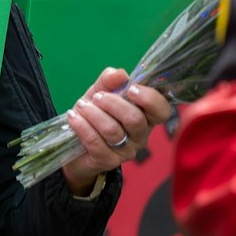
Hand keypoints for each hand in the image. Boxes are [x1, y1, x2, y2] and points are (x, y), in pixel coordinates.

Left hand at [59, 67, 171, 193]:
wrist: (75, 143)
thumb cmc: (95, 114)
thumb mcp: (100, 93)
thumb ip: (109, 81)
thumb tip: (120, 74)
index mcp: (146, 117)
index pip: (161, 110)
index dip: (150, 99)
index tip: (130, 88)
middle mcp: (141, 136)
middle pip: (135, 119)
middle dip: (113, 103)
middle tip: (97, 97)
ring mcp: (126, 151)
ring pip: (113, 130)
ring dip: (93, 114)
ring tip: (81, 106)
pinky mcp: (108, 161)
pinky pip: (95, 142)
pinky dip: (82, 126)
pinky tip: (73, 117)